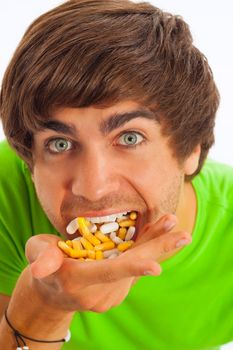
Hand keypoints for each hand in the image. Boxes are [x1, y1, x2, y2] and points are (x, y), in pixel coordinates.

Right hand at [25, 214, 191, 312]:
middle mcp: (98, 291)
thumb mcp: (36, 254)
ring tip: (171, 224)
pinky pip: (134, 267)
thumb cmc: (44, 267)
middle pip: (131, 269)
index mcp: (77, 280)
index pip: (107, 273)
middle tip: (183, 235)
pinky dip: (147, 250)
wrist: (54, 293)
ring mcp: (110, 294)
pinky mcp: (118, 290)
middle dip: (158, 251)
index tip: (156, 265)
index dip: (131, 267)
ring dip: (155, 245)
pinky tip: (158, 234)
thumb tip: (41, 269)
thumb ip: (41, 258)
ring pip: (136, 265)